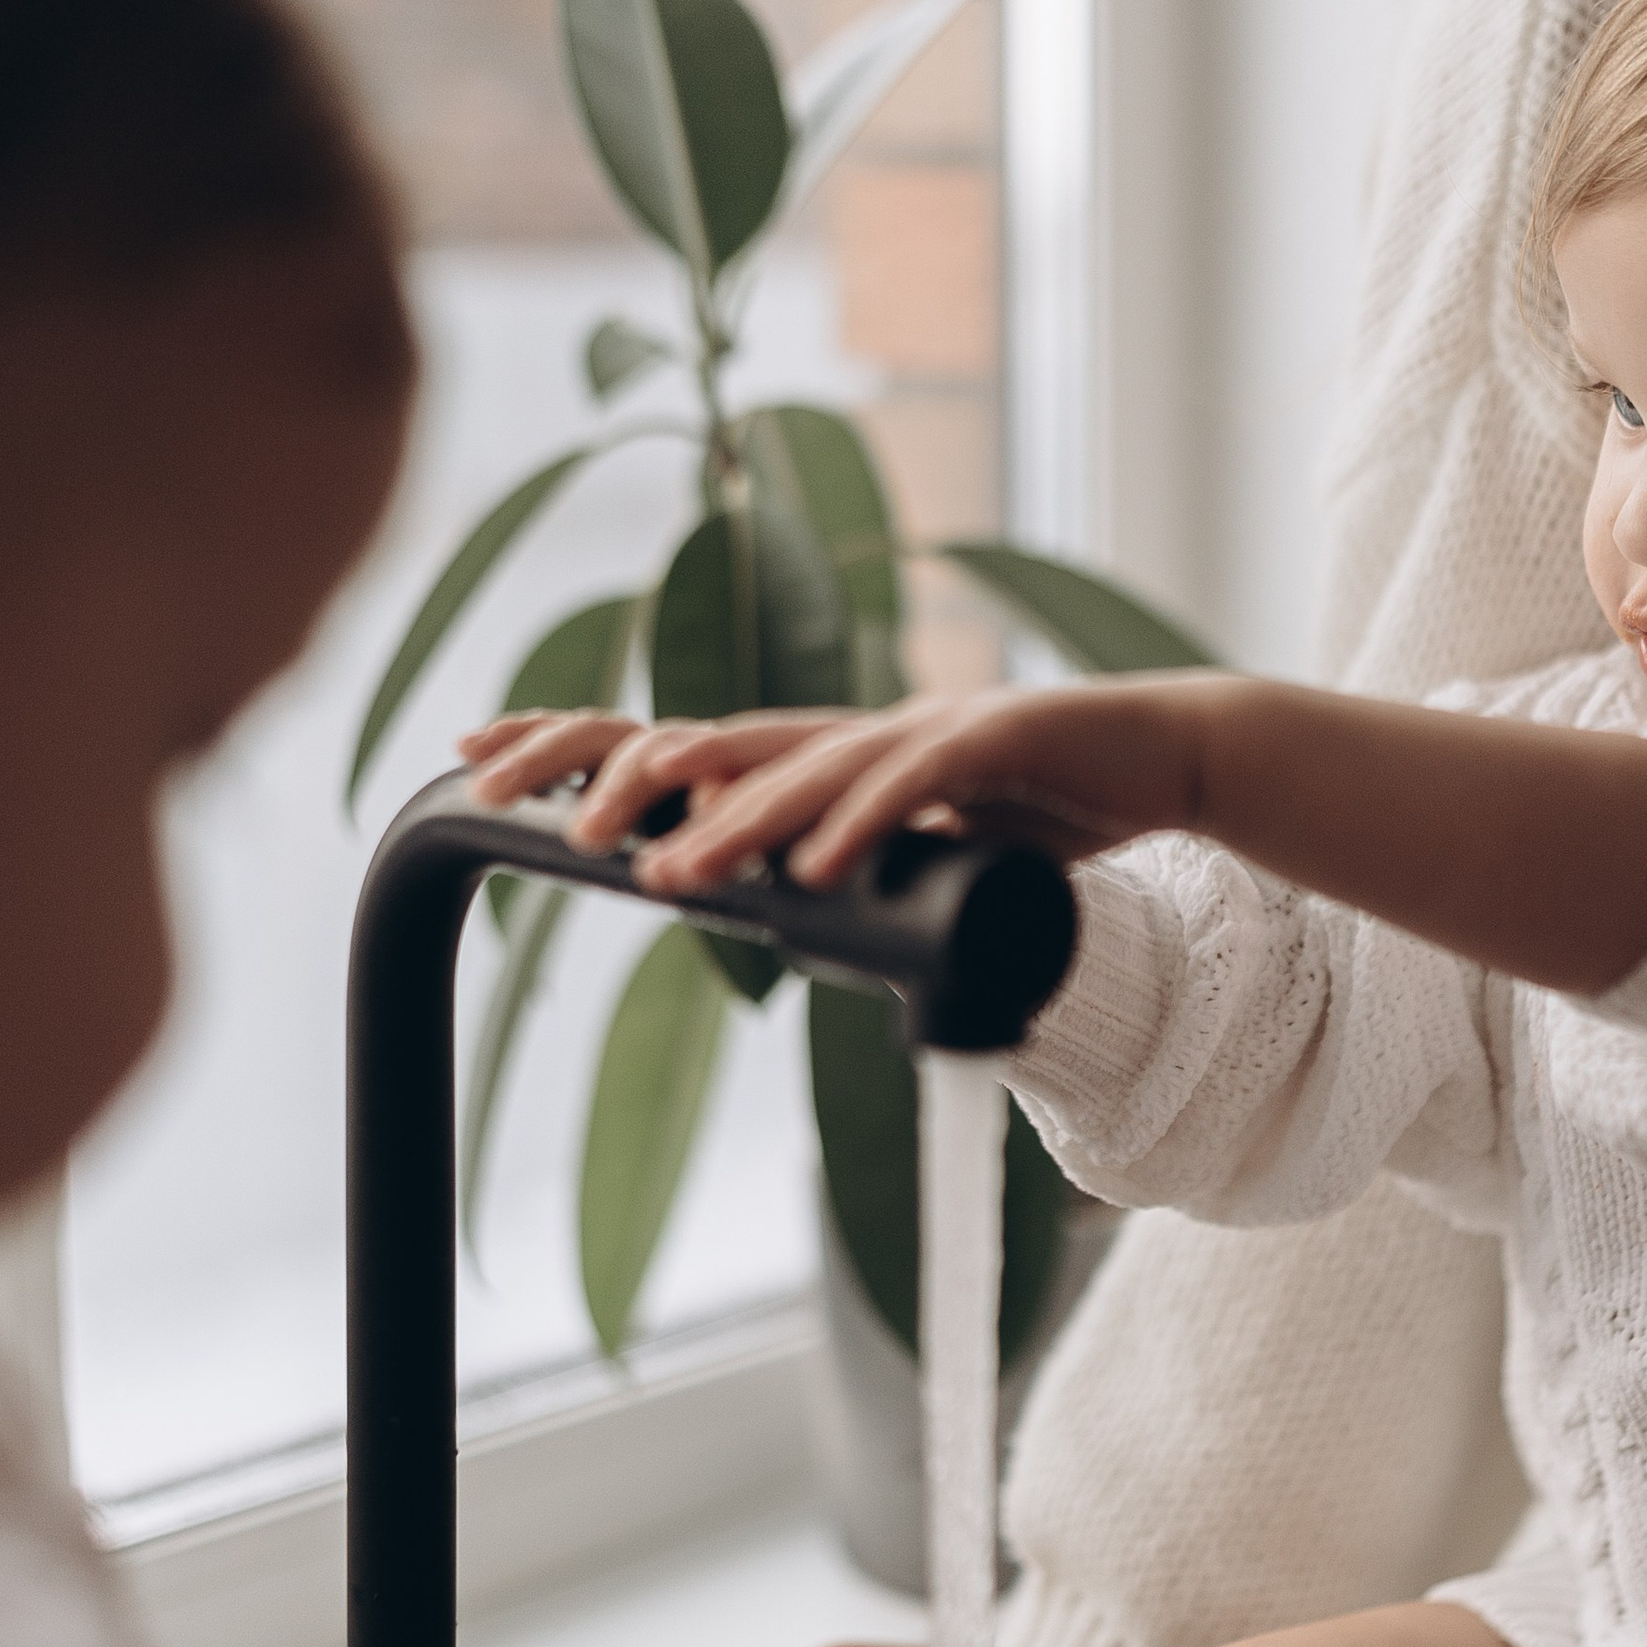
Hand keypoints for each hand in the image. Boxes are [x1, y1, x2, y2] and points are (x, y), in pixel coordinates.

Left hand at [462, 678, 1227, 892]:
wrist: (1166, 753)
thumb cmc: (1045, 804)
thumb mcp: (928, 849)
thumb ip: (862, 873)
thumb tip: (788, 918)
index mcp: (830, 755)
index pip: (688, 744)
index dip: (584, 745)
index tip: (479, 755)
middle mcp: (858, 731)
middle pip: (721, 744)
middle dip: (629, 778)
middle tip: (559, 828)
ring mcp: (924, 727)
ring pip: (804, 768)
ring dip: (732, 823)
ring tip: (668, 870)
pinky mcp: (996, 737)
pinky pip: (913, 782)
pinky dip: (858, 823)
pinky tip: (813, 866)